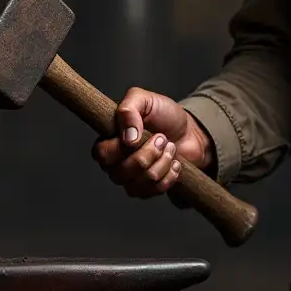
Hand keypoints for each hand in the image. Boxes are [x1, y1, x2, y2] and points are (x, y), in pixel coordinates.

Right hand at [90, 87, 214, 198]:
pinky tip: (175, 162)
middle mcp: (116, 163)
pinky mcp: (148, 190)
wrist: (189, 131)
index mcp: (109, 141)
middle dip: (148, 154)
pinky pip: (154, 191)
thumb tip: (127, 136)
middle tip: (162, 138)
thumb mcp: (145, 100)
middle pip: (122, 172)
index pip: (102, 154)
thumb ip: (129, 108)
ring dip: (162, 162)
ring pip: (140, 183)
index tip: (139, 134)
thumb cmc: (164, 115)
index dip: (121, 148)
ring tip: (170, 147)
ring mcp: (131, 179)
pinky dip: (170, 174)